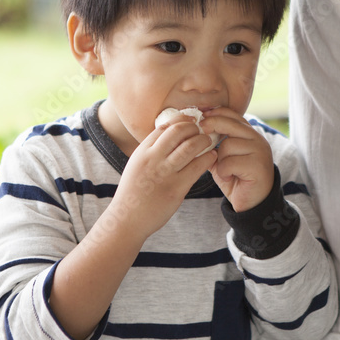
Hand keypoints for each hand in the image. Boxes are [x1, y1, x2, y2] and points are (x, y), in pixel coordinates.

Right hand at [109, 113, 217, 241]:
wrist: (127, 219)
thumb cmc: (134, 192)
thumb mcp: (136, 165)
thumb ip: (151, 151)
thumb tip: (170, 137)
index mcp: (142, 151)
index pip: (165, 126)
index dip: (181, 120)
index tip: (191, 121)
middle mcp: (153, 159)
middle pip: (178, 131)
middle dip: (194, 128)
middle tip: (202, 131)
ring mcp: (165, 174)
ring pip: (190, 147)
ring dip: (203, 141)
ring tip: (208, 141)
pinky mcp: (176, 189)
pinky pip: (197, 167)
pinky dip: (207, 158)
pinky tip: (212, 157)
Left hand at [201, 108, 273, 211]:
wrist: (251, 203)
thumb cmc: (235, 178)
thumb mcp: (221, 159)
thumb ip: (213, 145)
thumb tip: (193, 132)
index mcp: (249, 134)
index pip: (232, 114)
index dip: (215, 113)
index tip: (201, 119)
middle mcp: (257, 139)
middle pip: (230, 124)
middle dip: (212, 126)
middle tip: (201, 133)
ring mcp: (260, 151)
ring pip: (228, 145)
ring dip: (220, 159)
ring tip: (225, 170)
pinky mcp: (258, 166)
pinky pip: (230, 162)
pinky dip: (224, 172)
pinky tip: (229, 178)